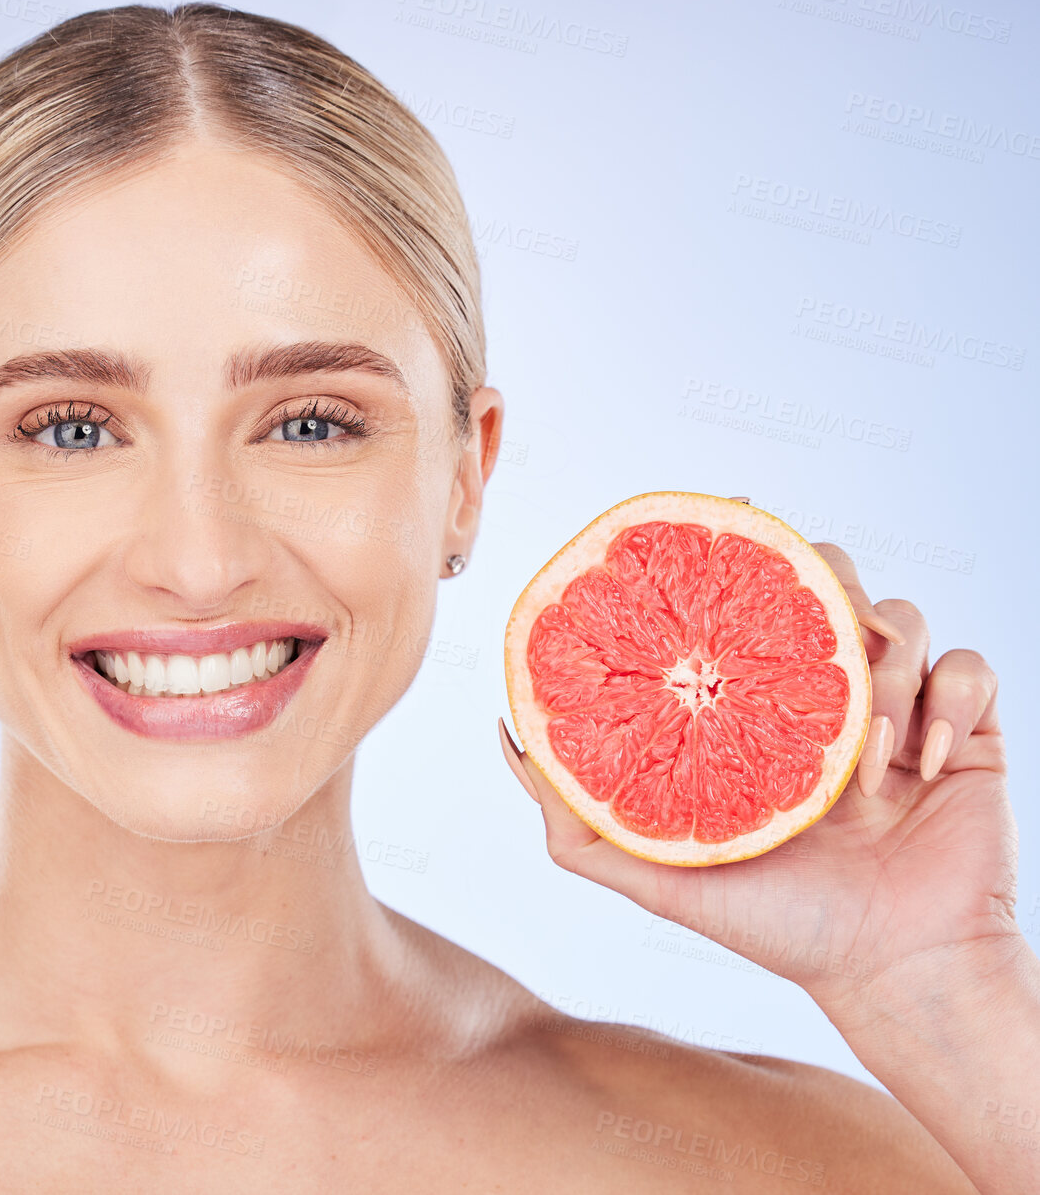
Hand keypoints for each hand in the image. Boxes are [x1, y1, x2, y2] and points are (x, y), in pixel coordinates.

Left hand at [498, 540, 1018, 1015]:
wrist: (890, 972)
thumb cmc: (776, 928)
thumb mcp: (655, 877)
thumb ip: (576, 819)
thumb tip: (510, 738)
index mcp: (755, 711)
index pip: (746, 600)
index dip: (739, 548)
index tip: (726, 507)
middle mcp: (819, 694)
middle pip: (824, 580)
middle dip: (816, 587)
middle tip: (804, 634)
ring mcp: (894, 706)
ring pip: (897, 617)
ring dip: (878, 669)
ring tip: (864, 752)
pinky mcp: (962, 728)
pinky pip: (968, 668)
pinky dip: (947, 702)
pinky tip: (919, 764)